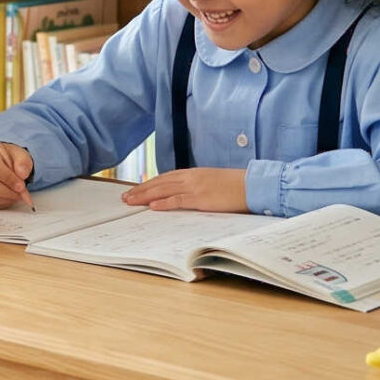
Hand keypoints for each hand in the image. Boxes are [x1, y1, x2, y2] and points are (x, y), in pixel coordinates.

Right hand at [0, 141, 31, 207]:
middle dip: (7, 192)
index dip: (9, 179)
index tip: (21, 186)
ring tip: (15, 196)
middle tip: (20, 194)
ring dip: (4, 199)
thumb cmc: (8, 158)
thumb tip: (22, 173)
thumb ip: (23, 161)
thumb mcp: (19, 154)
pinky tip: (7, 198)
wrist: (1, 164)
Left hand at [121, 168, 249, 212]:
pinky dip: (164, 202)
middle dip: (141, 190)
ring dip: (145, 196)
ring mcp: (196, 187)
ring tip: (131, 201)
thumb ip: (198, 186)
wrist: (253, 185)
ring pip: (164, 190)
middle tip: (125, 197)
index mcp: (194, 173)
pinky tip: (152, 206)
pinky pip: (179, 200)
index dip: (150, 183)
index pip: (166, 177)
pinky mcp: (202, 198)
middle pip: (160, 182)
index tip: (137, 189)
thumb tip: (187, 195)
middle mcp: (191, 178)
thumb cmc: (236, 186)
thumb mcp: (213, 183)